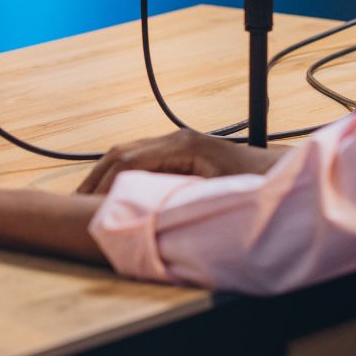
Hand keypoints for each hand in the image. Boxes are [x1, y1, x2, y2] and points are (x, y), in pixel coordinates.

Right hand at [76, 129, 287, 195]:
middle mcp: (177, 139)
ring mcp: (179, 144)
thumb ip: (182, 201)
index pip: (129, 160)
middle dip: (96, 177)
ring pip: (129, 154)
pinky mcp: (182, 153)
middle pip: (122, 152)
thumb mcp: (217, 196)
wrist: (282, 176)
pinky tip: (112, 193)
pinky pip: (142, 160)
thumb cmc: (257, 188)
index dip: (106, 184)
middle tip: (73, 202)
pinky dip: (121, 175)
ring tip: (84, 199)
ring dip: (105, 175)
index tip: (89, 207)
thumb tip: (148, 215)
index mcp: (183, 145)